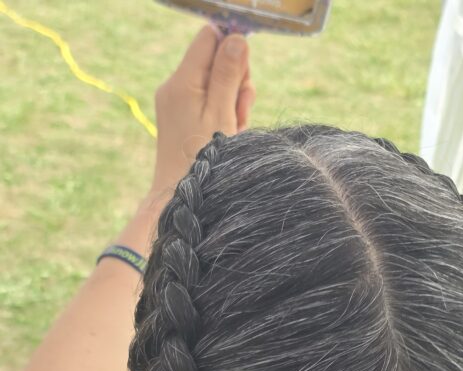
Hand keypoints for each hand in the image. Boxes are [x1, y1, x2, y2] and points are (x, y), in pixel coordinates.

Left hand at [149, 25, 254, 197]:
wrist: (180, 198)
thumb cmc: (203, 161)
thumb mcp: (222, 114)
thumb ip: (228, 74)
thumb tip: (236, 37)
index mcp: (183, 81)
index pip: (209, 37)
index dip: (232, 47)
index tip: (243, 74)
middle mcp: (175, 86)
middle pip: (215, 60)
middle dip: (236, 81)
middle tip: (240, 111)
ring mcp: (176, 103)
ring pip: (215, 84)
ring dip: (233, 101)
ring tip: (234, 128)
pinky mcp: (181, 117)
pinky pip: (208, 102)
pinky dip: (223, 114)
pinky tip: (227, 134)